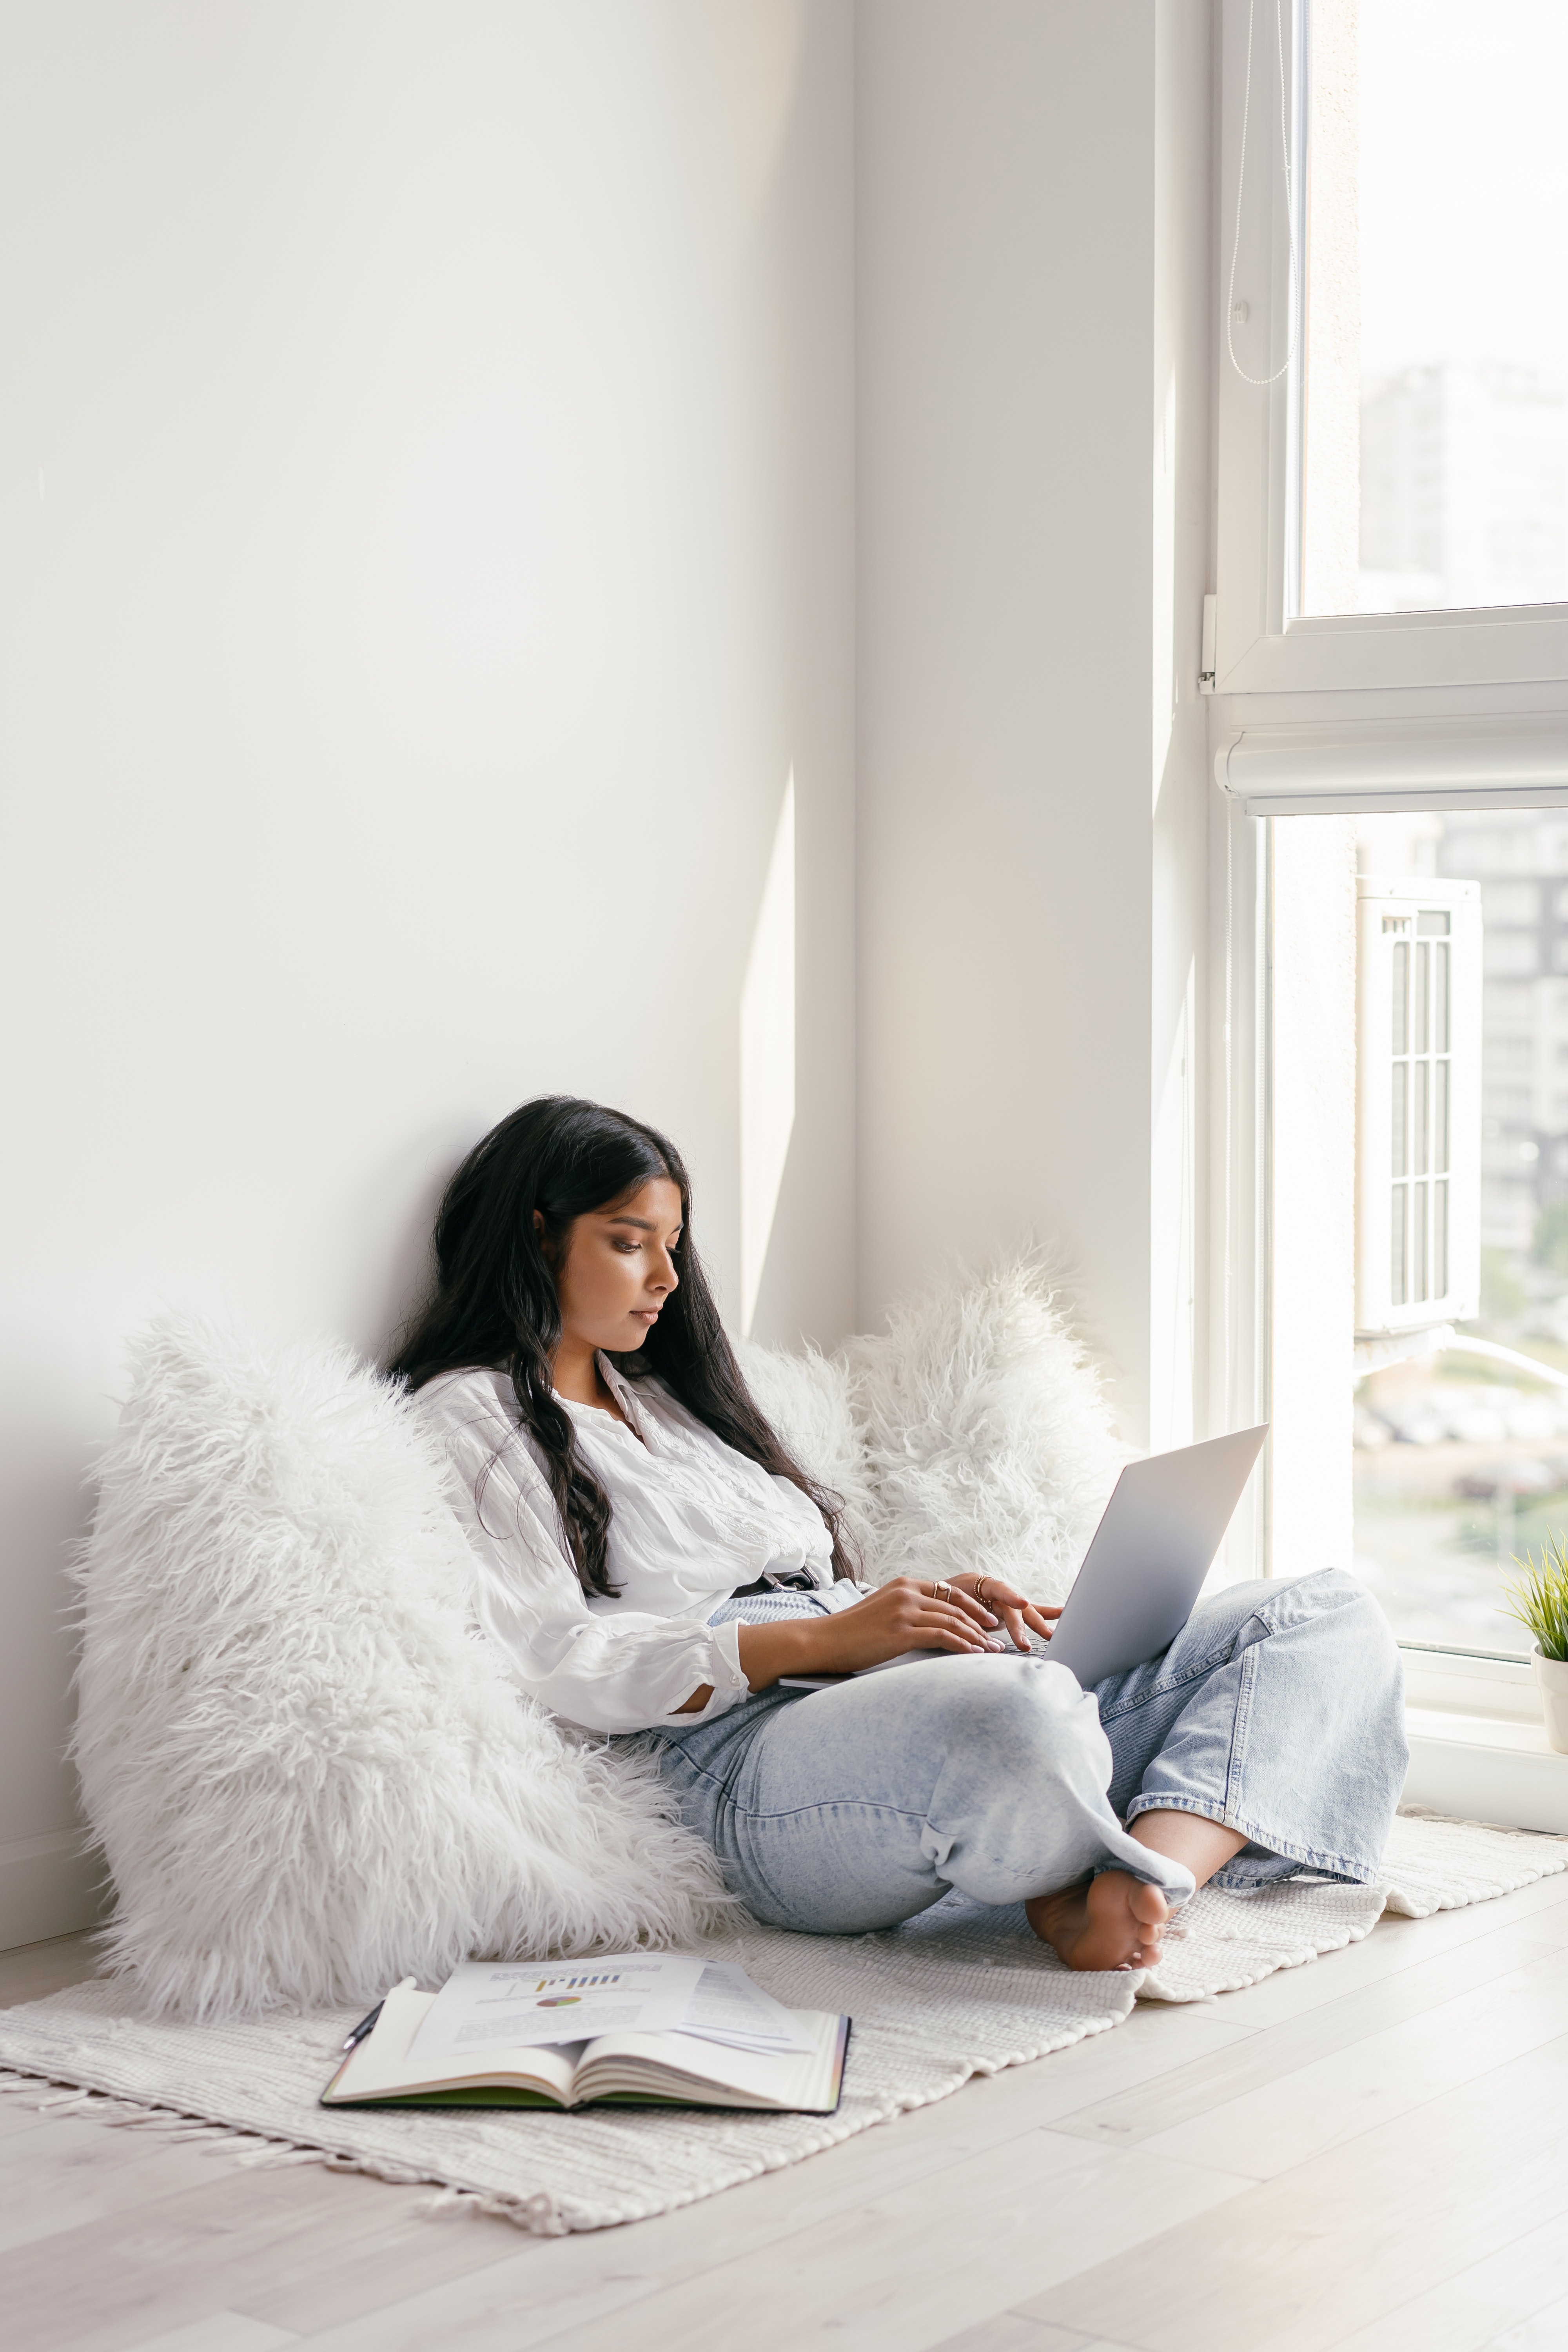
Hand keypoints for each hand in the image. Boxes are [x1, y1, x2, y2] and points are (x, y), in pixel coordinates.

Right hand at [804, 1577, 1006, 1672]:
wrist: (823, 1641)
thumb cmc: (851, 1632)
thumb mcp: (882, 1611)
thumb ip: (907, 1610)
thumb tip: (932, 1623)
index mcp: (904, 1584)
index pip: (949, 1593)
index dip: (973, 1607)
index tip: (989, 1621)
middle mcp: (906, 1593)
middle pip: (956, 1607)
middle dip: (981, 1625)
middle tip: (997, 1640)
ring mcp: (903, 1611)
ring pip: (953, 1621)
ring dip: (976, 1638)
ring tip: (991, 1651)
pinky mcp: (900, 1632)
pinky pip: (942, 1637)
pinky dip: (962, 1646)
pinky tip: (973, 1655)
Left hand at [948, 1573, 1060, 1653]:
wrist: (938, 1598)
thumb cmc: (942, 1600)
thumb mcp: (949, 1604)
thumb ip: (962, 1615)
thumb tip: (976, 1636)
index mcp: (980, 1583)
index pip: (998, 1588)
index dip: (1011, 1596)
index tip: (1022, 1604)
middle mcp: (996, 1591)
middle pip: (1013, 1608)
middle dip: (1021, 1626)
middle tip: (1025, 1645)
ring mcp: (1004, 1601)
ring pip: (1023, 1613)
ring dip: (1037, 1625)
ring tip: (1052, 1635)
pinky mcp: (1008, 1611)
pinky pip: (1028, 1612)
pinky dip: (1045, 1613)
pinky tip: (1062, 1612)